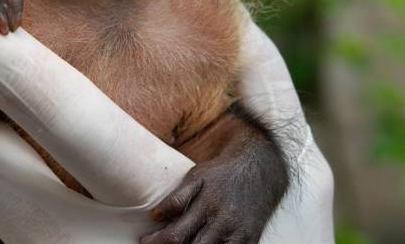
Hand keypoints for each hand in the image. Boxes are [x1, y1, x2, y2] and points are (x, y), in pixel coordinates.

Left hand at [142, 143, 281, 243]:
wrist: (260, 168)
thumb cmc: (222, 173)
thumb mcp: (197, 176)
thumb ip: (176, 197)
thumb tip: (154, 215)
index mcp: (206, 206)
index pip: (176, 235)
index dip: (157, 242)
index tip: (145, 240)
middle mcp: (223, 223)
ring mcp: (238, 235)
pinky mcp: (250, 241)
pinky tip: (200, 243)